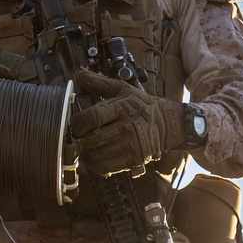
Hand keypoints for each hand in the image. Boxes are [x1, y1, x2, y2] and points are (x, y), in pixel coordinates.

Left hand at [71, 68, 185, 176]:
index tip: (75, 125)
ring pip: (97, 155)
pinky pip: (106, 167)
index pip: (93, 117)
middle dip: (80, 140)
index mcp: (123, 107)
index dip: (78, 123)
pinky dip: (95, 164)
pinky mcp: (134, 159)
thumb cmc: (142, 106)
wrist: (168, 124)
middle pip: (93, 139)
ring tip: (86, 147)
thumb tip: (79, 74)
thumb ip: (99, 83)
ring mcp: (132, 145)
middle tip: (78, 137)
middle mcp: (128, 127)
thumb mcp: (123, 89)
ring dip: (86, 153)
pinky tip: (95, 157)